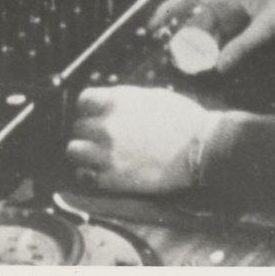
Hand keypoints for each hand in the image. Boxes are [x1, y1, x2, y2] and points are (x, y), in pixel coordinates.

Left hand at [66, 85, 223, 195]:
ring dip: (84, 150)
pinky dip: (90, 172)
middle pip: (77, 126)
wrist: (201, 148)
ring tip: (97, 153)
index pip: (84, 100)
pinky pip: (85, 174)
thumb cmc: (183, 118)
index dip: (89, 106)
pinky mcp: (111, 178)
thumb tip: (109, 104)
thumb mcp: (154, 97)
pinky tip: (102, 169)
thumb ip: (126, 100)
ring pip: (74, 150)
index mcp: (119, 102)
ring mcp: (107, 154)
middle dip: (88, 129)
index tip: (94, 112)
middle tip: (101, 135)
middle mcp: (107, 126)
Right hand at [146, 0, 274, 74]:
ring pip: (212, 32)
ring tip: (197, 69)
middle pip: (200, 22)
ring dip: (205, 49)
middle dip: (189, 43)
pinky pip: (227, 36)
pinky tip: (217, 63)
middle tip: (183, 67)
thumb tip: (218, 68)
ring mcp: (240, 11)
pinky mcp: (249, 21)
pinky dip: (220, 49)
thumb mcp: (271, 25)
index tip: (152, 26)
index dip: (169, 9)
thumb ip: (243, 46)